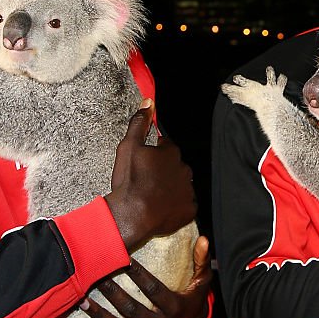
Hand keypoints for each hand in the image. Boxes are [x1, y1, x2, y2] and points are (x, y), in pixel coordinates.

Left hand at [78, 236, 212, 317]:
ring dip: (99, 315)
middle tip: (95, 276)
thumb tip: (204, 239)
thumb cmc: (193, 299)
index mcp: (175, 309)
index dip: (139, 275)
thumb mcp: (202, 281)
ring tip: (82, 300)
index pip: (154, 290)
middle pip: (132, 309)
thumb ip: (202, 260)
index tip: (123, 258)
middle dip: (112, 292)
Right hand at [105, 99, 196, 251]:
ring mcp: (188, 190)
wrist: (132, 215)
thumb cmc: (130, 182)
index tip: (145, 163)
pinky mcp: (190, 209)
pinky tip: (162, 207)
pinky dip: (176, 205)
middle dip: (164, 171)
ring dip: (171, 187)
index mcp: (171, 152)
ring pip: (181, 184)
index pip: (166, 147)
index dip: (155, 155)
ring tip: (153, 195)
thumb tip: (148, 103)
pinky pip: (185, 204)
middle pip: (175, 166)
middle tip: (147, 180)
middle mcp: (184, 169)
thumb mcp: (128, 147)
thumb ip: (139, 123)